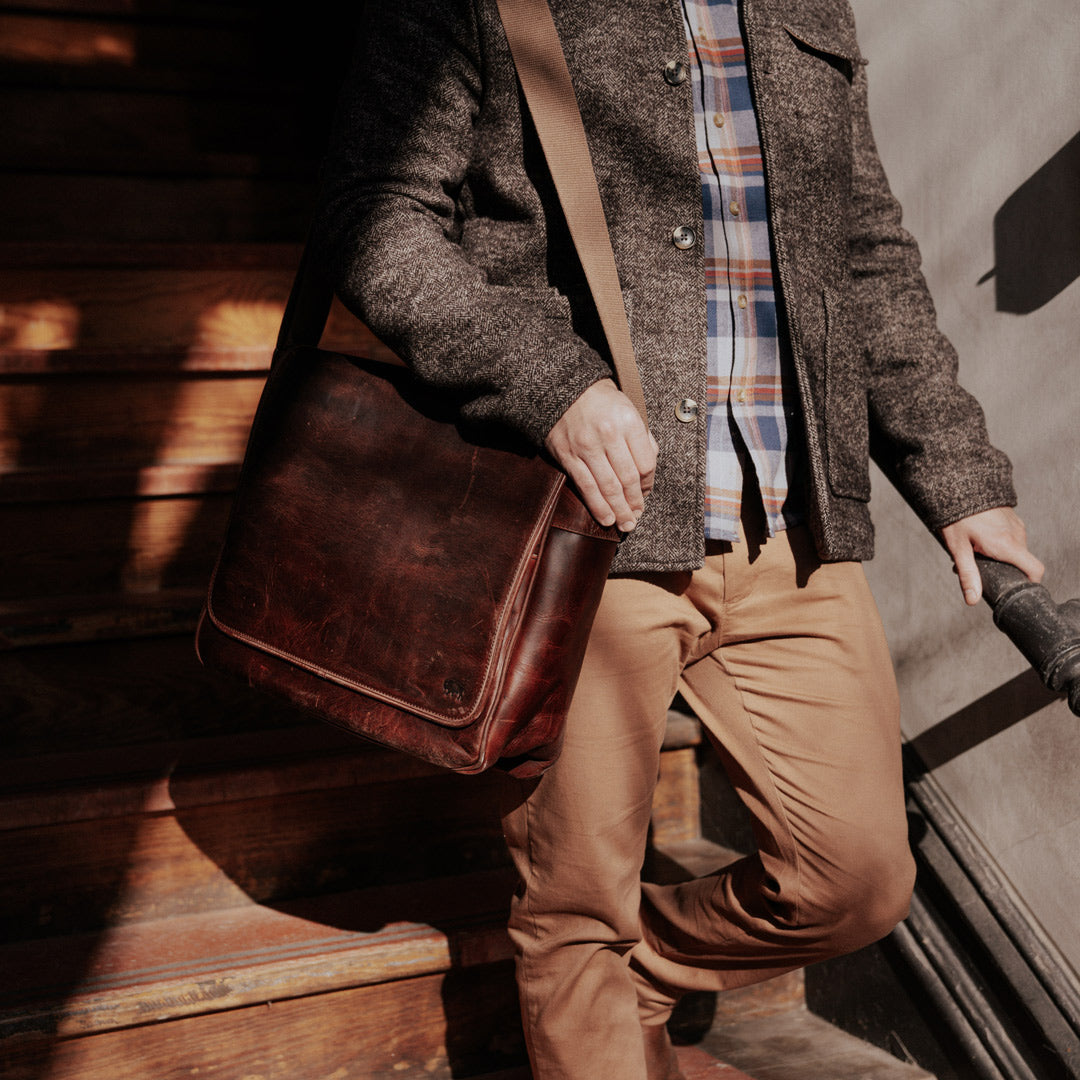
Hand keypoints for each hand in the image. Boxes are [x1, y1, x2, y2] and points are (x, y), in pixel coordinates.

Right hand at [544, 379, 656, 531]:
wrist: (563, 389)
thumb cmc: (601, 402)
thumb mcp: (628, 410)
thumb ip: (641, 438)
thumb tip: (648, 471)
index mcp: (628, 421)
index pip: (646, 463)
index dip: (648, 484)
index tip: (646, 494)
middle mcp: (609, 434)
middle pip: (628, 479)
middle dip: (635, 503)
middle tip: (637, 517)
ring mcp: (587, 447)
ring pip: (608, 487)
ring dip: (619, 510)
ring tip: (625, 524)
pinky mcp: (568, 456)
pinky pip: (586, 486)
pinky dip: (598, 506)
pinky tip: (607, 518)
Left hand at [940, 507, 1044, 605]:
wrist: (960, 486)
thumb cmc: (957, 516)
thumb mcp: (958, 548)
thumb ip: (967, 574)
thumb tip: (972, 599)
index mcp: (1007, 545)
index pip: (1035, 569)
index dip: (1030, 582)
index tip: (1015, 586)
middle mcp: (1017, 535)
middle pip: (1020, 562)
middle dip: (1002, 568)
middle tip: (978, 565)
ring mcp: (1016, 525)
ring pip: (1014, 549)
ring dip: (998, 554)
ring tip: (973, 548)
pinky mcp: (1012, 519)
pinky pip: (1011, 537)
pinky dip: (999, 542)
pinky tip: (979, 537)